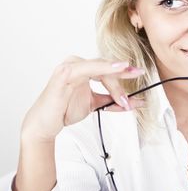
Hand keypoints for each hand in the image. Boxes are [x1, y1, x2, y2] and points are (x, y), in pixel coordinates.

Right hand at [20, 55, 144, 140]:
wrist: (45, 125)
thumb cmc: (65, 110)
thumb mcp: (95, 104)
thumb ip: (111, 101)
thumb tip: (133, 102)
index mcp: (85, 69)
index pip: (108, 69)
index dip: (124, 72)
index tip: (138, 73)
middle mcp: (78, 65)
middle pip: (106, 68)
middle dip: (123, 74)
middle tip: (138, 74)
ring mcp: (70, 67)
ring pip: (99, 68)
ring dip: (114, 81)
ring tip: (127, 89)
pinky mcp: (64, 73)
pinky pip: (86, 68)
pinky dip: (102, 68)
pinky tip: (115, 68)